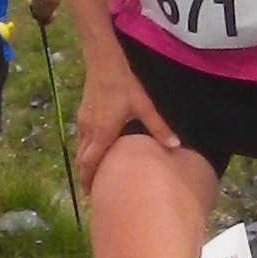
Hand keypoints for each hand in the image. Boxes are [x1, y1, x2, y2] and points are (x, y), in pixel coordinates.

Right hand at [70, 70, 152, 191]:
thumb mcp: (144, 106)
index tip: (89, 194)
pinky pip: (82, 138)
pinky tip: (95, 149)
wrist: (104, 62)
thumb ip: (159, 127)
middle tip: (91, 190)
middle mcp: (89, 130)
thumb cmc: (124, 85)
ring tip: (92, 173)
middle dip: (85, 175)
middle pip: (82, 159)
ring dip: (85, 162)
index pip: (90, 163)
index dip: (88, 179)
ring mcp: (84, 121)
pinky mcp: (83, 113)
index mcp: (102, 133)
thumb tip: (176, 145)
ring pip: (80, 148)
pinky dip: (86, 149)